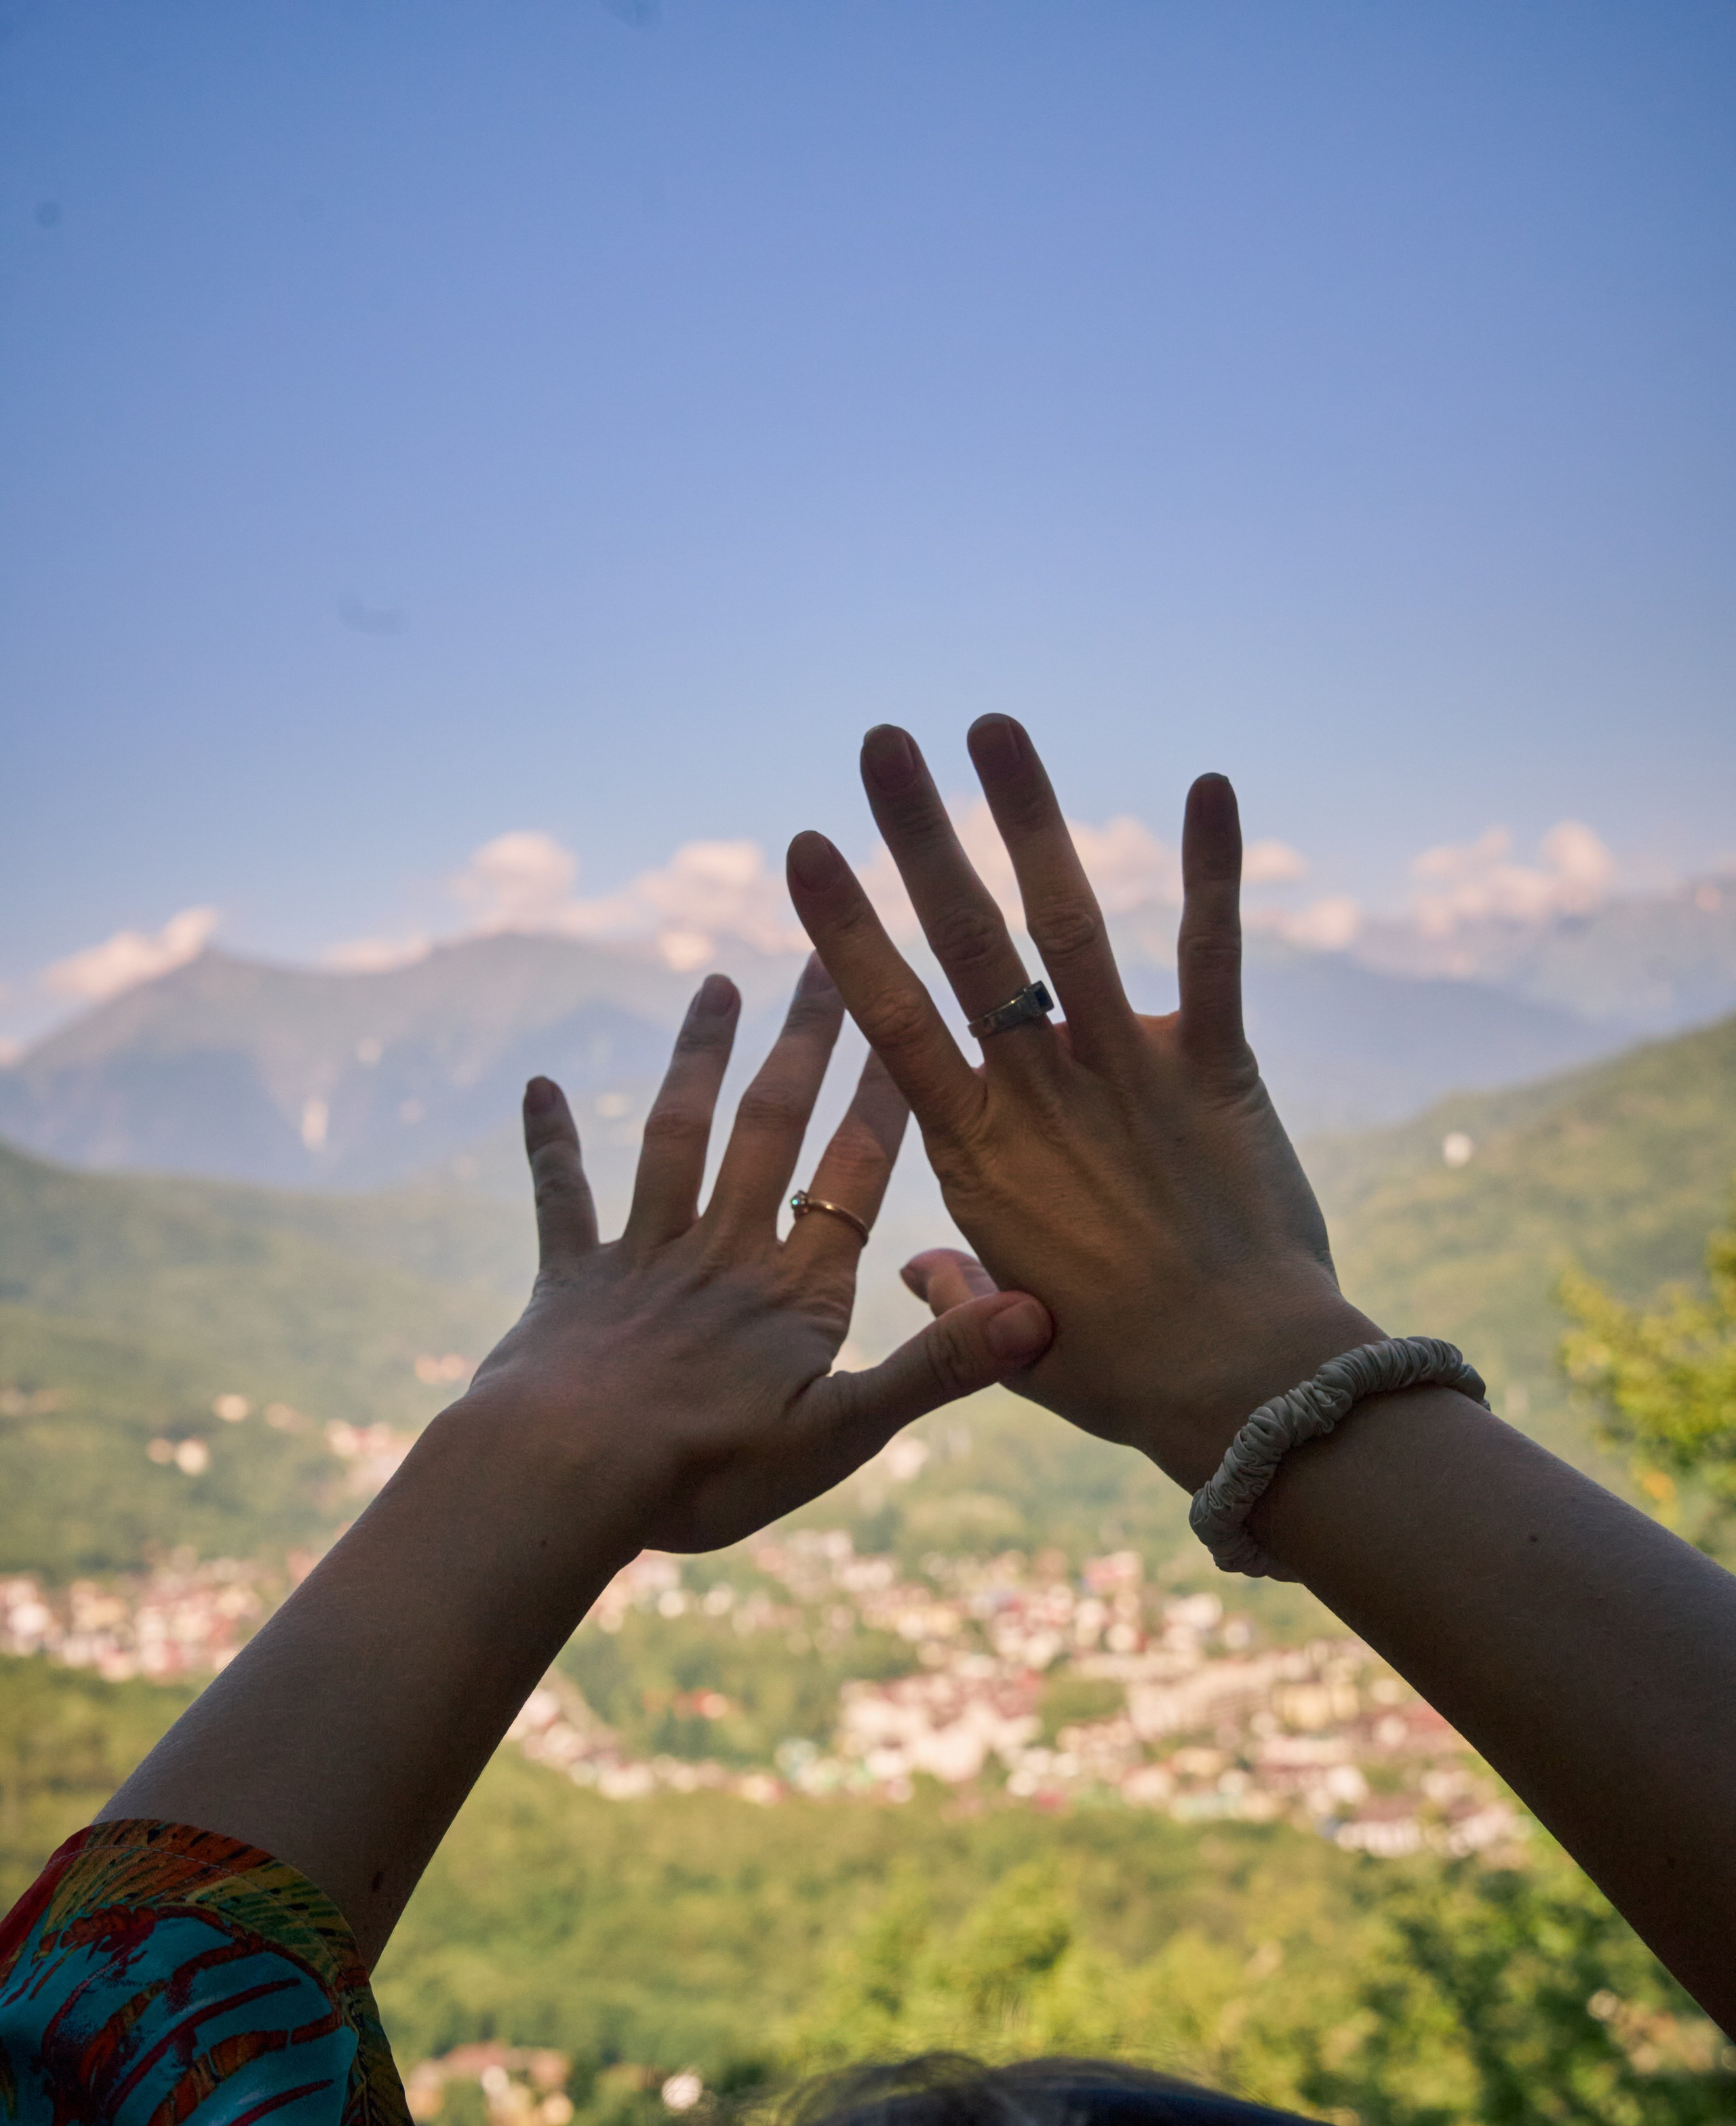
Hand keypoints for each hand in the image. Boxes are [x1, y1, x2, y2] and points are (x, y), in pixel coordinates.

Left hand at [462, 955, 1053, 1557]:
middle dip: (803, 1041)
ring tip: (716, 986)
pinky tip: (538, 1088)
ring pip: (676, 1136)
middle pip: (770, 1126)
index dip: (885, 1095)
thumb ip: (938, 1366)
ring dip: (698, 1059)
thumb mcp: (843, 1433)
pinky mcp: (569, 1282)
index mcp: (797, 1292)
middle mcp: (725, 1252)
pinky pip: (561, 1199)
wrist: (566, 1474)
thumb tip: (1039, 1311)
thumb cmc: (707, 1468)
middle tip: (824, 958)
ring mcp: (644, 1258)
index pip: (855, 1173)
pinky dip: (552, 1143)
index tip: (908, 1016)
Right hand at [785, 715, 1379, 1488]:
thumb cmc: (1118, 1373)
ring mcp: (1129, 1074)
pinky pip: (1213, 959)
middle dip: (917, 836)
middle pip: (965, 945)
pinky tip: (1212, 784)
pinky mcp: (1218, 1074)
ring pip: (1069, 926)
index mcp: (975, 1153)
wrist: (1242, 1386)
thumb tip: (913, 1268)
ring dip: (1031, 816)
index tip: (806, 849)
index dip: (846, 928)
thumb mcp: (1010, 1342)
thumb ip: (954, 1289)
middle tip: (881, 741)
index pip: (891, 1019)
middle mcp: (1040, 1094)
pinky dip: (1213, 872)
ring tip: (993, 724)